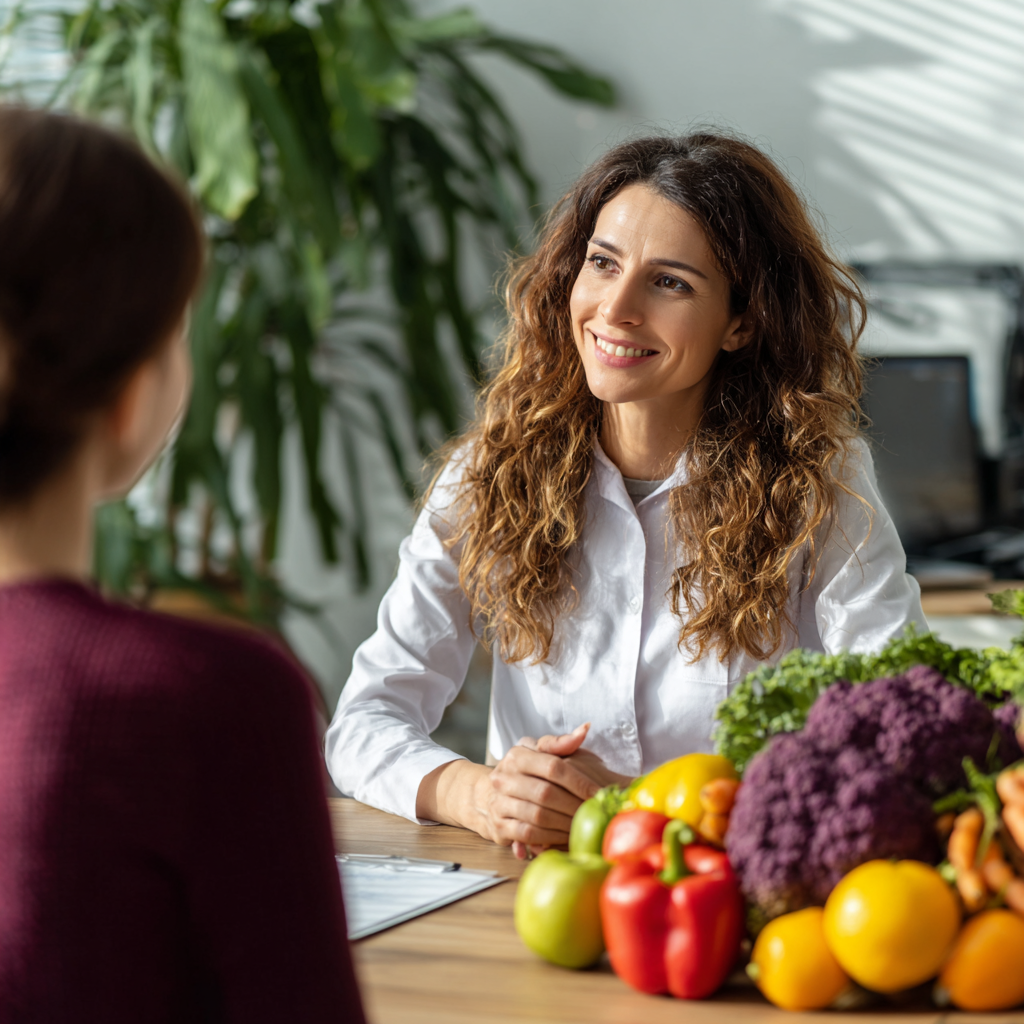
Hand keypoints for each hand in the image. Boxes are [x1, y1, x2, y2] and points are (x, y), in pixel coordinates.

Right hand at [471, 724, 599, 856]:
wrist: (491, 795)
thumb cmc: (524, 771)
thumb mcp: (538, 752)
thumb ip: (561, 743)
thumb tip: (585, 729)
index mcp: (517, 755)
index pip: (553, 767)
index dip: (579, 781)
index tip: (599, 793)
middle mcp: (503, 778)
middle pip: (546, 793)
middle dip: (574, 805)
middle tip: (595, 814)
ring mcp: (499, 803)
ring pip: (538, 816)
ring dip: (565, 824)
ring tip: (584, 825)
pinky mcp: (499, 827)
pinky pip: (528, 834)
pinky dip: (550, 838)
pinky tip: (566, 837)